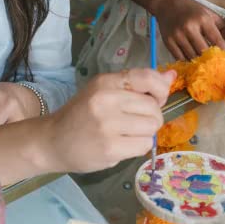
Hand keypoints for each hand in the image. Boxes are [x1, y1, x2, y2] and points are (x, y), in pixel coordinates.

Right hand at [43, 68, 174, 171]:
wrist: (52, 141)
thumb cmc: (81, 115)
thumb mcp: (104, 92)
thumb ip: (137, 85)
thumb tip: (172, 75)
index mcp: (105, 81)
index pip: (148, 78)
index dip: (160, 90)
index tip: (154, 99)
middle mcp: (106, 99)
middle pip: (154, 107)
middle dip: (151, 117)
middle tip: (133, 122)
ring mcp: (108, 124)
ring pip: (152, 127)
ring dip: (145, 133)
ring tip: (126, 134)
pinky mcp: (110, 148)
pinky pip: (144, 146)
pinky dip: (138, 147)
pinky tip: (121, 145)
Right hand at [155, 0, 224, 59]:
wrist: (167, 4)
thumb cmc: (191, 9)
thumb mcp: (208, 13)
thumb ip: (221, 26)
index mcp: (202, 19)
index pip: (216, 40)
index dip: (224, 52)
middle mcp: (189, 27)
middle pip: (203, 51)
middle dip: (211, 60)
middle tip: (216, 66)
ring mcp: (177, 35)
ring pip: (191, 56)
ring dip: (198, 62)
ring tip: (205, 66)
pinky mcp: (168, 41)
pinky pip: (179, 58)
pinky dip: (187, 62)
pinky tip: (191, 62)